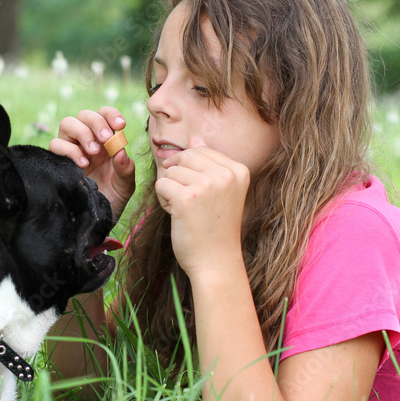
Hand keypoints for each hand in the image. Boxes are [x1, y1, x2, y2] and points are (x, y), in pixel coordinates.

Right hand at [50, 107, 135, 219]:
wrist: (97, 219)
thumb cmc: (113, 199)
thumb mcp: (125, 185)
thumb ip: (125, 168)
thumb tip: (120, 152)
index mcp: (105, 141)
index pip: (104, 115)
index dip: (110, 115)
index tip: (120, 125)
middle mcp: (86, 141)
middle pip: (84, 115)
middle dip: (96, 122)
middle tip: (106, 139)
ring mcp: (71, 149)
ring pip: (67, 123)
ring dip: (82, 133)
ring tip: (94, 152)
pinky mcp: (58, 161)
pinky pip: (56, 145)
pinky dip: (69, 150)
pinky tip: (83, 164)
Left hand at [154, 136, 249, 275]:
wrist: (216, 262)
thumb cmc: (215, 229)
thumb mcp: (221, 191)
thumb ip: (209, 163)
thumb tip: (195, 138)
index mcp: (238, 170)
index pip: (200, 149)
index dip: (190, 170)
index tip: (201, 194)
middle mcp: (225, 174)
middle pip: (184, 156)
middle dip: (178, 177)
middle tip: (190, 202)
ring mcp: (207, 185)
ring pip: (170, 171)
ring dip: (170, 191)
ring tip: (185, 211)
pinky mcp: (186, 198)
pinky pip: (161, 185)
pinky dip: (163, 200)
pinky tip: (177, 215)